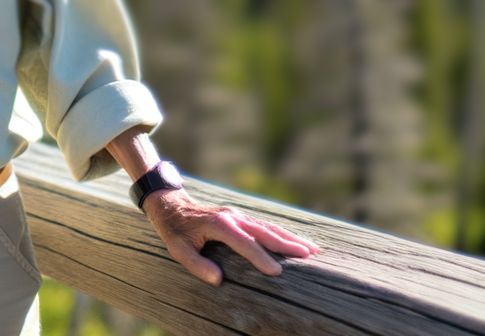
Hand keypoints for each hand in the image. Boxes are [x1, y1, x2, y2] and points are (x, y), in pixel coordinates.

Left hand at [143, 189, 318, 285]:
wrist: (171, 204)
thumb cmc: (175, 230)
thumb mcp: (178, 249)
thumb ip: (197, 265)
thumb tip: (218, 279)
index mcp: (219, 225)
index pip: (244, 243)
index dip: (260, 258)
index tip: (277, 272)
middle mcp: (233, 217)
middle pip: (265, 231)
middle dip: (288, 244)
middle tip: (310, 255)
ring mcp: (238, 215)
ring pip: (269, 227)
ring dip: (291, 237)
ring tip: (313, 249)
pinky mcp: (240, 217)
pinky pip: (264, 225)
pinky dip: (282, 233)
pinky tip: (294, 241)